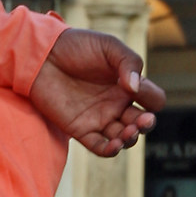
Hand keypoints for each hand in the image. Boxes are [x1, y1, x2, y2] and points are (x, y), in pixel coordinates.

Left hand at [29, 28, 165, 157]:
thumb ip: (128, 62)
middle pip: (142, 123)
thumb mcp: (108, 46)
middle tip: (142, 120)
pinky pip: (99, 146)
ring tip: (127, 132)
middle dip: (146, 124)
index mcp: (127, 85)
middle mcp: (116, 103)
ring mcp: (99, 118)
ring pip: (124, 138)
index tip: (137, 88)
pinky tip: (114, 144)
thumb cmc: (77, 46)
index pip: (153, 99)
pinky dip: (110, 150)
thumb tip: (135, 88)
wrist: (42, 55)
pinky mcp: (80, 129)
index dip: (152, 98)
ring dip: (130, 139)